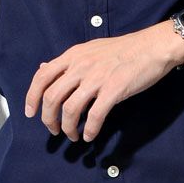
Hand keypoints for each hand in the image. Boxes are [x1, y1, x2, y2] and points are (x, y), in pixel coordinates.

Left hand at [24, 20, 183, 142]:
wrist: (152, 47)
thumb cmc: (123, 49)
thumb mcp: (89, 49)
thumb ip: (67, 61)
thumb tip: (43, 67)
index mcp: (73, 55)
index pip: (42, 77)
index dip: (32, 97)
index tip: (31, 113)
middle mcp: (81, 66)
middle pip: (52, 97)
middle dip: (48, 119)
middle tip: (54, 130)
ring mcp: (97, 77)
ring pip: (70, 109)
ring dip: (68, 127)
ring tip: (72, 135)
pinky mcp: (114, 89)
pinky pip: (95, 115)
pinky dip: (89, 129)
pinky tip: (89, 135)